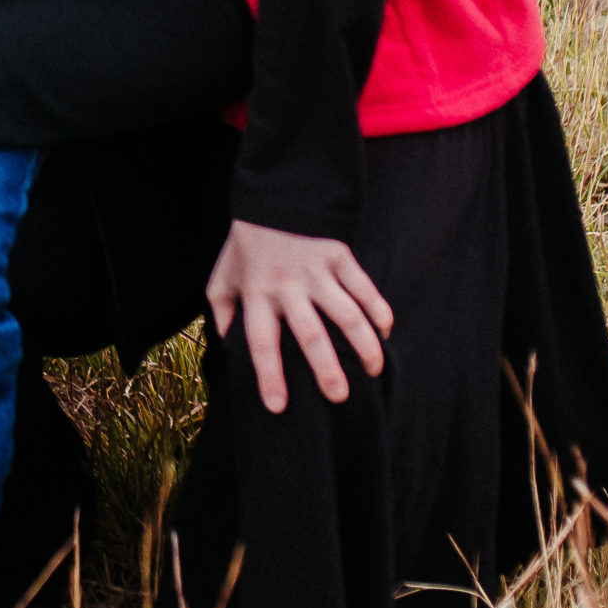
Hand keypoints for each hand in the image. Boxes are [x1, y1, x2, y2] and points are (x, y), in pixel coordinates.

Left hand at [206, 220, 394, 413]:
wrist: (272, 200)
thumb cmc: (245, 250)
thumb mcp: (221, 280)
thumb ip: (223, 315)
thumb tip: (227, 351)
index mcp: (255, 294)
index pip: (260, 342)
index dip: (269, 375)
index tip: (278, 407)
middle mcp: (287, 285)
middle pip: (310, 334)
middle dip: (326, 368)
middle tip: (338, 398)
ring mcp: (317, 271)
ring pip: (347, 314)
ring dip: (364, 346)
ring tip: (373, 372)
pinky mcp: (340, 256)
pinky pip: (366, 289)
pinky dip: (380, 313)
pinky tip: (385, 335)